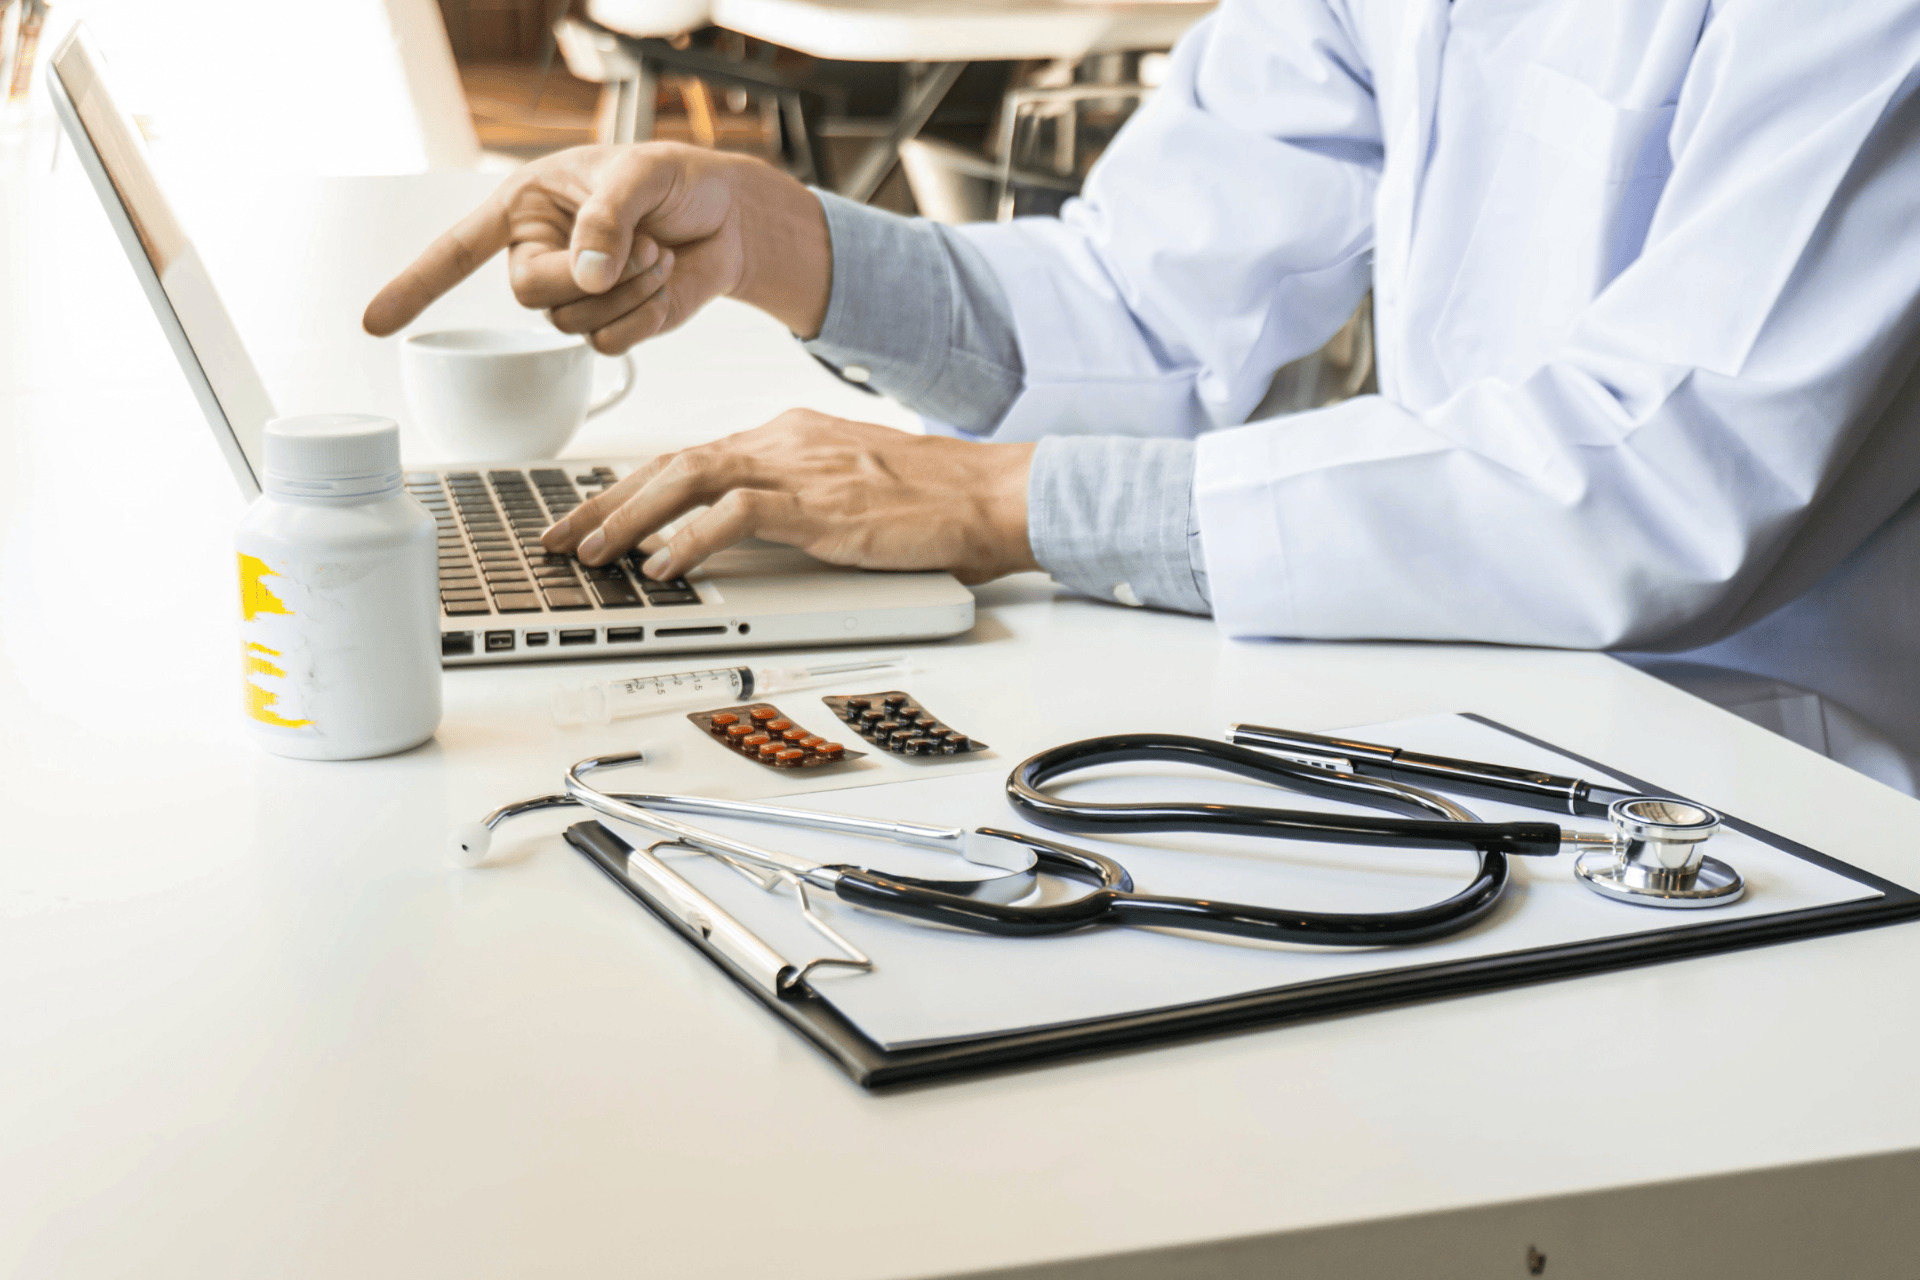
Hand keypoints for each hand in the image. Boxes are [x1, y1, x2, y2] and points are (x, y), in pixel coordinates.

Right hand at [361, 143, 830, 348]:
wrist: (729, 216)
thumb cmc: (676, 182)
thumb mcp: (640, 176)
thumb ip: (606, 218)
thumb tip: (585, 274)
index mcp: (526, 209)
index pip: (456, 251)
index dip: (415, 285)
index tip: (374, 323)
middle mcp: (540, 256)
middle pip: (531, 295)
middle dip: (590, 275)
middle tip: (641, 244)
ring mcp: (575, 296)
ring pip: (575, 323)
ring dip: (629, 290)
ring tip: (660, 252)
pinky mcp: (613, 325)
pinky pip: (609, 344)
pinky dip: (644, 316)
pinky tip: (664, 281)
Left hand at [542, 411, 1039, 584]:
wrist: (990, 494)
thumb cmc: (933, 500)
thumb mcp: (847, 489)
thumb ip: (792, 499)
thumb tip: (741, 531)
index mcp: (788, 435)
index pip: (690, 457)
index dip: (632, 489)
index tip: (592, 518)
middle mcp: (783, 442)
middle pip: (671, 463)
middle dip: (606, 503)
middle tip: (560, 538)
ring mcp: (799, 469)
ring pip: (688, 480)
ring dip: (631, 519)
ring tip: (593, 555)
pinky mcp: (819, 504)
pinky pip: (736, 515)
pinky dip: (691, 539)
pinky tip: (664, 566)